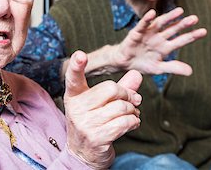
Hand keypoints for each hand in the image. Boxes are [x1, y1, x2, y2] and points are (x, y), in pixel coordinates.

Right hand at [64, 51, 142, 168]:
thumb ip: (119, 88)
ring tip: (132, 114)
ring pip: (121, 107)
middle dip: (127, 94)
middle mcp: (76, 109)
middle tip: (132, 100)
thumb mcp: (101, 103)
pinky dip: (134, 121)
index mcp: (74, 96)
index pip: (73, 78)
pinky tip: (132, 123)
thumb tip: (136, 74)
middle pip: (110, 89)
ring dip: (133, 110)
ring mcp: (85, 124)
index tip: (80, 55)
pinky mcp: (97, 138)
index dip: (76, 66)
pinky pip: (124, 122)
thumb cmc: (93, 123)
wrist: (84, 155)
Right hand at [112, 7, 206, 75]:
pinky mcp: (137, 33)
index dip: (192, 35)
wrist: (124, 63)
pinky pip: (142, 24)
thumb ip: (173, 68)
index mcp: (166, 47)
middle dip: (183, 24)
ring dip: (169, 17)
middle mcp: (159, 38)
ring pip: (160, 23)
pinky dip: (147, 19)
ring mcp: (148, 34)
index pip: (181, 40)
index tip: (204, 31)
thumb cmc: (142, 64)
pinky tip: (152, 13)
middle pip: (173, 29)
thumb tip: (190, 71)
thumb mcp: (159, 68)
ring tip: (179, 11)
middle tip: (195, 18)